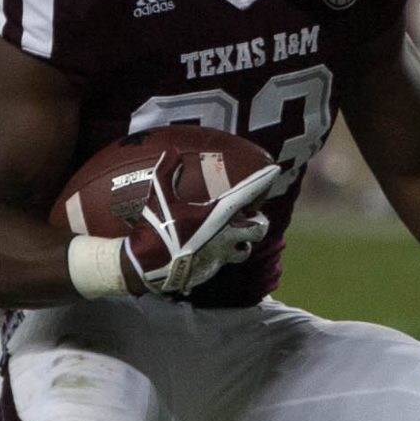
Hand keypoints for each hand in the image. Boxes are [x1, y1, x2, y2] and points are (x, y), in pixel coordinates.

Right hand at [122, 162, 281, 296]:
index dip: (261, 181)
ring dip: (245, 240)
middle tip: (249, 213)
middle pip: (259, 228)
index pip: (245, 195)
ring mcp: (219, 256)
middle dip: (258, 220)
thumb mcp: (157, 198)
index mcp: (214, 216)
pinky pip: (227, 261)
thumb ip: (166, 172)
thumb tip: (172, 151)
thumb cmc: (154, 230)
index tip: (274, 171)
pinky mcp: (212, 270)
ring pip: (246, 249)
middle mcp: (223, 237)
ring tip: (235, 233)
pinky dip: (226, 252)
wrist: (145, 267)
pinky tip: (214, 247)